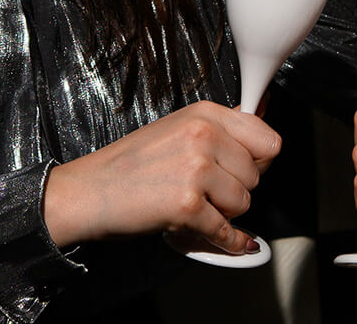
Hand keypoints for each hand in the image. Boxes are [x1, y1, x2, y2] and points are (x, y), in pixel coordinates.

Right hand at [42, 100, 280, 254]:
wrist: (90, 191)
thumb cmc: (130, 164)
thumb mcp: (177, 128)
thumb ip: (219, 127)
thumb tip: (261, 114)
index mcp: (205, 114)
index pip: (266, 138)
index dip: (259, 160)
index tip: (247, 169)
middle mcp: (204, 136)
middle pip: (256, 175)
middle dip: (237, 189)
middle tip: (210, 192)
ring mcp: (196, 170)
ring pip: (244, 203)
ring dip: (225, 212)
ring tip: (196, 205)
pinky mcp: (188, 205)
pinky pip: (226, 231)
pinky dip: (229, 242)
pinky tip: (230, 241)